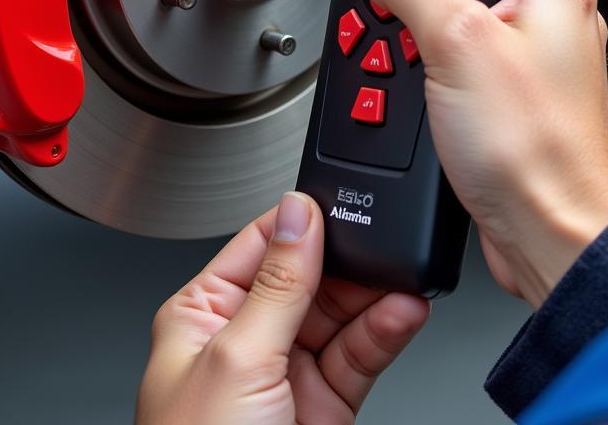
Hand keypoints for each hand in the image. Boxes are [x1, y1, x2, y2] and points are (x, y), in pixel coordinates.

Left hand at [136, 192, 428, 424]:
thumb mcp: (238, 360)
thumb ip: (278, 284)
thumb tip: (298, 213)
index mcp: (203, 314)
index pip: (259, 245)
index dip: (301, 222)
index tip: (340, 203)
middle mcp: (243, 338)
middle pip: (306, 277)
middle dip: (347, 263)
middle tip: (383, 245)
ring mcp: (285, 374)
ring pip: (339, 316)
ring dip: (374, 296)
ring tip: (404, 279)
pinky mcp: (323, 406)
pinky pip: (359, 355)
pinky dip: (385, 333)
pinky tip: (403, 314)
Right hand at [347, 0, 607, 308]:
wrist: (545, 233)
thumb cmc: (535, 148)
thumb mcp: (458, 44)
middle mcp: (549, 13)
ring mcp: (525, 52)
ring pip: (464, 0)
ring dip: (422, 3)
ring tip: (392, 13)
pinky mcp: (501, 90)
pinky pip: (456, 46)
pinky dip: (423, 44)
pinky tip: (400, 57)